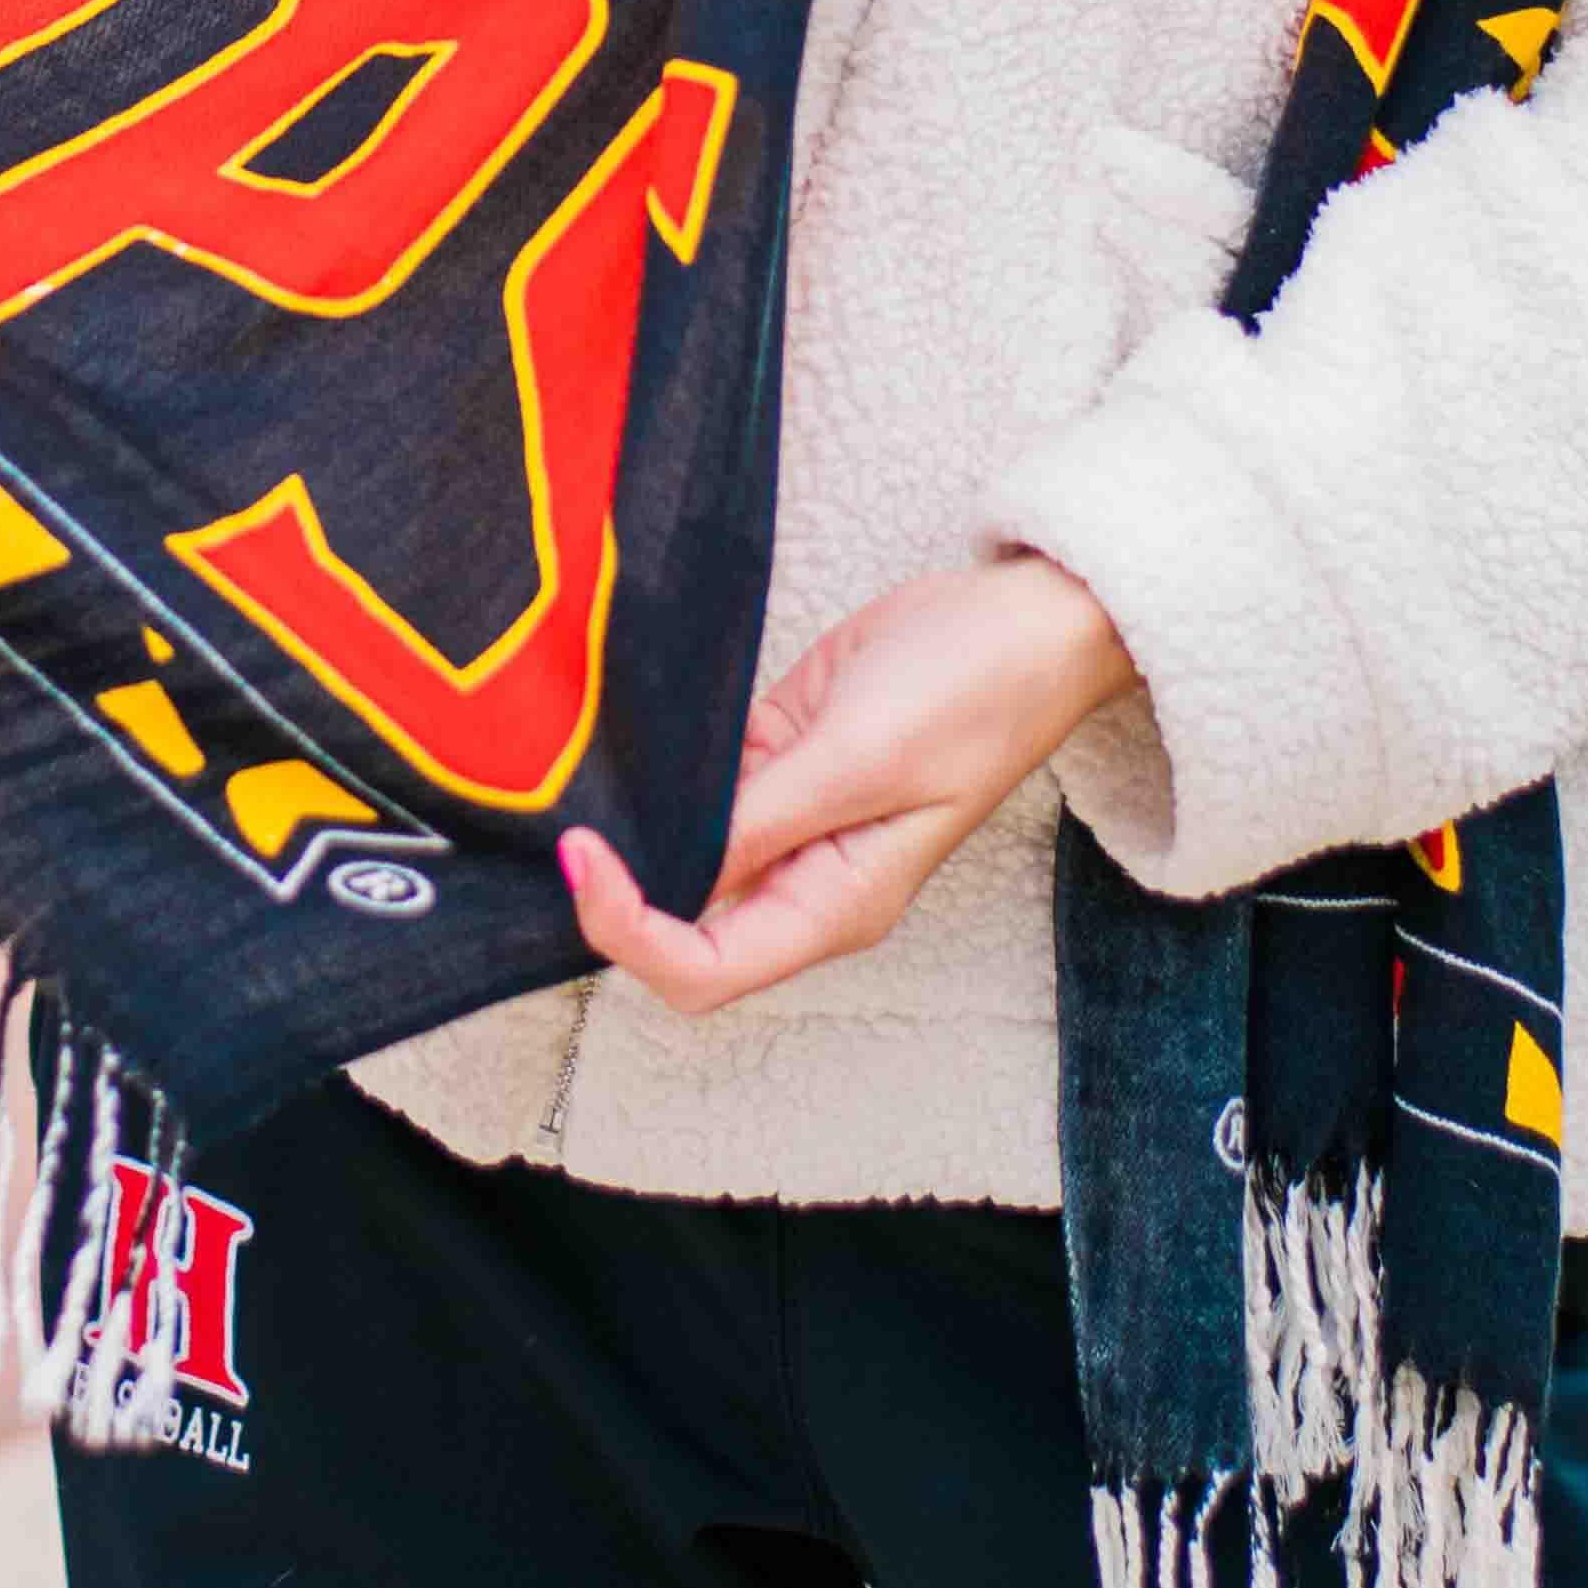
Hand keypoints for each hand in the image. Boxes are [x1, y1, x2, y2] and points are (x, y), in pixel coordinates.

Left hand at [560, 551, 1139, 1016]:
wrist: (1028, 617)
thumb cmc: (974, 693)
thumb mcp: (860, 758)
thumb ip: (760, 819)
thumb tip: (664, 873)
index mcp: (833, 906)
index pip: (702, 969)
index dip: (629, 930)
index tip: (583, 853)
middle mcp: (803, 879)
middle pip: (678, 926)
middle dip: (613, 888)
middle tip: (560, 816)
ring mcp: (788, 818)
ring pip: (679, 853)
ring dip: (629, 826)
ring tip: (569, 775)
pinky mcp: (778, 756)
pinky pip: (699, 783)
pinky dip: (655, 770)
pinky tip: (615, 736)